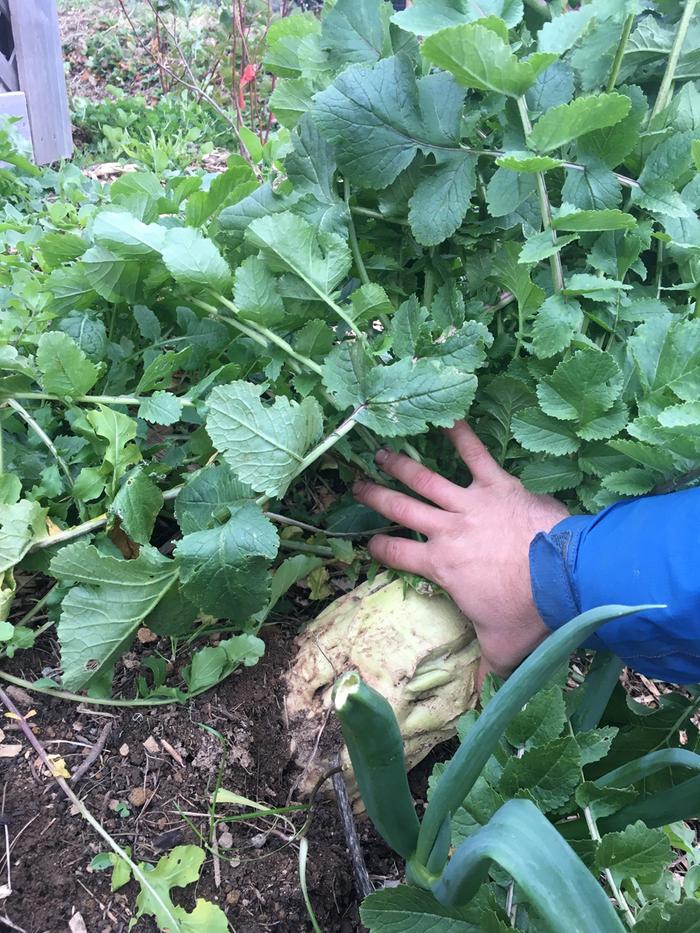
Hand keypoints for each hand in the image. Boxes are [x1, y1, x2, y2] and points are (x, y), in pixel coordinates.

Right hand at [353, 422, 569, 681]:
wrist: (565, 576)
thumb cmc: (529, 612)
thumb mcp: (501, 648)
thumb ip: (484, 668)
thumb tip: (476, 700)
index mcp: (441, 566)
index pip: (398, 555)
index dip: (379, 548)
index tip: (367, 542)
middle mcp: (447, 531)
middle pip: (401, 510)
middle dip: (376, 497)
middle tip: (355, 484)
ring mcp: (470, 504)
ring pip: (427, 480)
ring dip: (403, 465)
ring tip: (383, 451)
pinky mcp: (497, 485)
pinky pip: (476, 456)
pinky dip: (463, 436)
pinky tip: (451, 417)